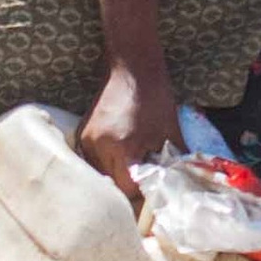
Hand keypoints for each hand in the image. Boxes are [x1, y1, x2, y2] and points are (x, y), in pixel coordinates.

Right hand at [77, 61, 180, 200]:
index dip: (142, 192)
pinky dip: (105, 166)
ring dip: (115, 177)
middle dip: (128, 187)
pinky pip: (91, 162)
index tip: (153, 188)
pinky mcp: (81, 135)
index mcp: (120, 146)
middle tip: (145, 181)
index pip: (126, 188)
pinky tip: (119, 159)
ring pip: (99, 175)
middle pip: (110, 184)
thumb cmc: (155, 98)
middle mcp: (97, 146)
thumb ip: (173, 162)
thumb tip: (179, 185)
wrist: (132, 68)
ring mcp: (85, 140)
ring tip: (132, 168)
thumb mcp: (170, 132)